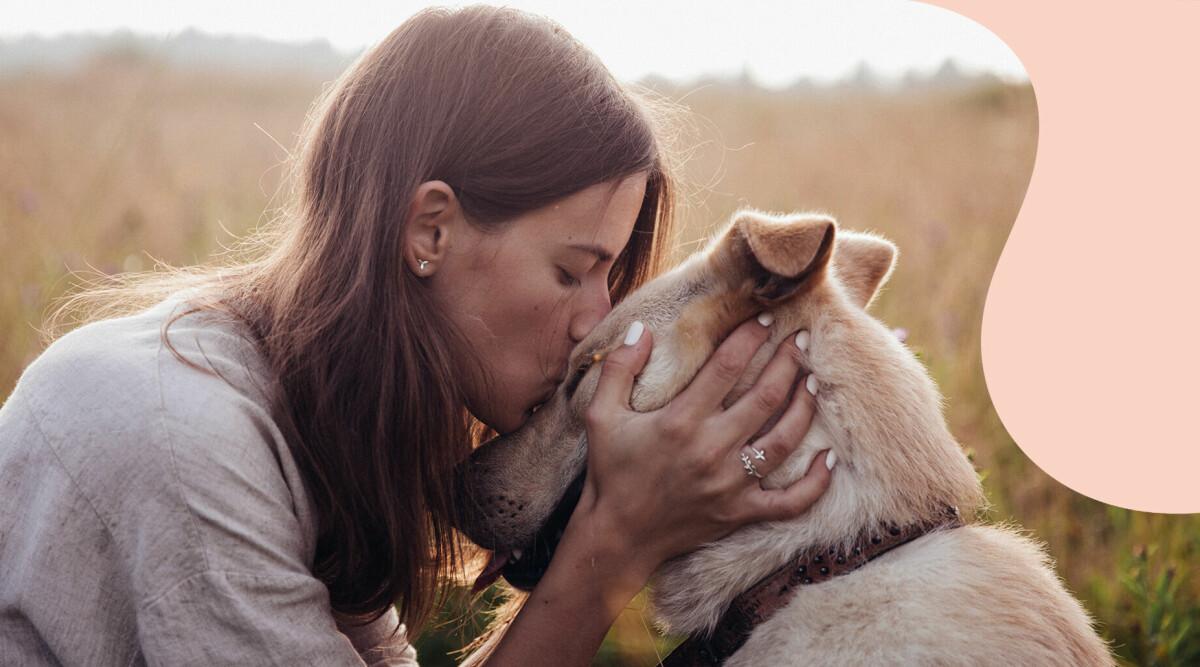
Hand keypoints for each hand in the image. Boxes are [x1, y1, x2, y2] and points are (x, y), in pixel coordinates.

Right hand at [575, 314, 831, 582]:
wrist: (617, 534)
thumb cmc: (611, 470)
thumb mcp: (601, 415)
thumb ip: (619, 368)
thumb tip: (639, 328)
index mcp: (680, 421)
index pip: (727, 366)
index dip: (751, 337)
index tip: (767, 318)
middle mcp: (711, 449)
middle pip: (766, 396)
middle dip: (789, 362)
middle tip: (802, 339)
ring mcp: (730, 484)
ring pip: (785, 439)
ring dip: (804, 406)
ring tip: (812, 382)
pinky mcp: (740, 512)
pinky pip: (791, 501)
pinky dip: (816, 481)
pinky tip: (829, 456)